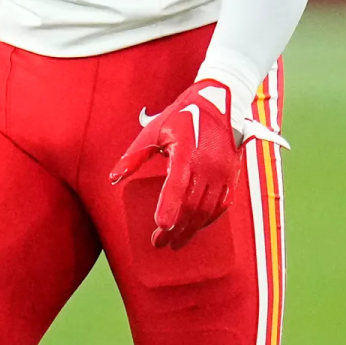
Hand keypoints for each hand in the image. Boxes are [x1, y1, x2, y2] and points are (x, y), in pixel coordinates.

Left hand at [109, 80, 239, 249]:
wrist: (219, 102)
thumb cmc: (182, 116)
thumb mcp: (154, 131)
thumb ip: (134, 156)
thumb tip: (114, 178)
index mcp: (186, 153)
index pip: (177, 186)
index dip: (168, 207)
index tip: (160, 227)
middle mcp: (207, 165)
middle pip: (191, 206)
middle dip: (175, 228)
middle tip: (160, 243)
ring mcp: (222, 172)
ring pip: (207, 210)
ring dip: (191, 229)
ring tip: (175, 242)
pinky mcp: (232, 176)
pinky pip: (221, 206)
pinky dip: (208, 220)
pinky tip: (196, 228)